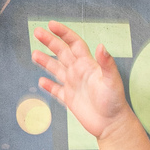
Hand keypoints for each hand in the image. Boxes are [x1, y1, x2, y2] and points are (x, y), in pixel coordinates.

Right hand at [32, 21, 130, 140]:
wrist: (112, 124)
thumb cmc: (115, 102)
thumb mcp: (112, 80)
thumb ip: (106, 63)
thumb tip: (101, 46)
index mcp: (88, 64)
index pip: (74, 43)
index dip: (63, 33)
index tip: (51, 25)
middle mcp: (79, 72)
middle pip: (62, 52)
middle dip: (49, 42)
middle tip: (36, 32)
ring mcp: (74, 85)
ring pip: (56, 70)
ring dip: (45, 62)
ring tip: (34, 54)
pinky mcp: (70, 100)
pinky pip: (56, 90)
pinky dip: (48, 86)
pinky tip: (41, 81)